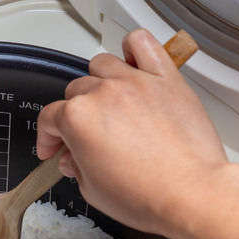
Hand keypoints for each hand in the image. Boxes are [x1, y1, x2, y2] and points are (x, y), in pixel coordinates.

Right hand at [37, 29, 238, 238]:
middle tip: (85, 136)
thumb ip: (76, 167)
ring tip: (108, 101)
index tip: (53, 147)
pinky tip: (133, 64)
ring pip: (102, 64)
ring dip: (98, 82)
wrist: (191, 195)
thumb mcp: (92, 190)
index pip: (49, 118)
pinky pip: (143, 43)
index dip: (47, 137)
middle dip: (74, 115)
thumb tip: (75, 157)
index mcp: (77, 118)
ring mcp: (135, 82)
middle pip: (75, 91)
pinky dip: (133, 48)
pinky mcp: (165, 79)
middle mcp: (103, 93)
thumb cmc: (146, 195)